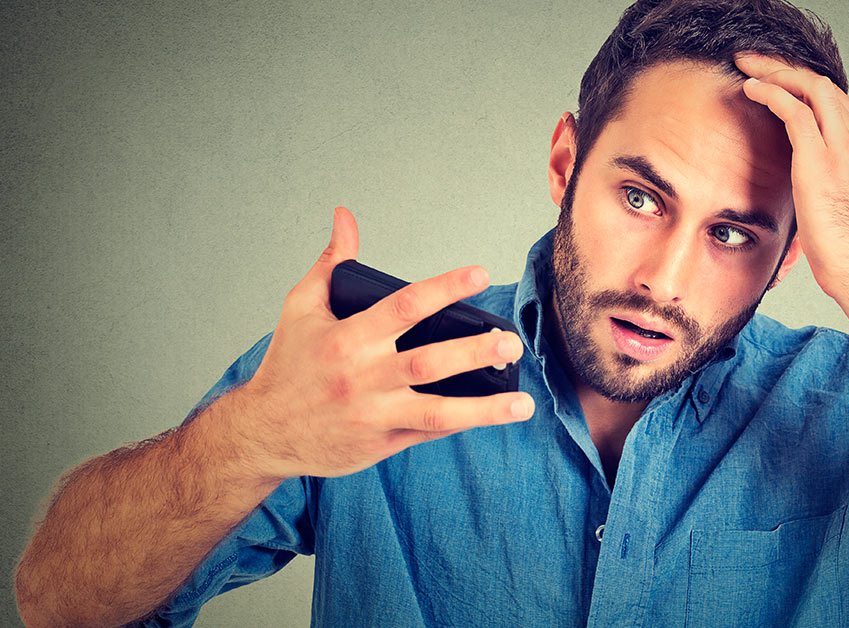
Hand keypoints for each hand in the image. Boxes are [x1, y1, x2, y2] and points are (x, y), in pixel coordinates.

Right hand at [234, 206, 535, 480]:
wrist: (262, 432)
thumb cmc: (288, 364)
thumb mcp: (302, 307)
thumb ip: (331, 263)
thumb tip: (345, 217)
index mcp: (347, 338)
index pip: (404, 307)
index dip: (444, 288)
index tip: (480, 273)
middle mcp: (363, 377)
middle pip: (428, 362)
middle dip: (474, 352)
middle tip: (511, 341)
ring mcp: (374, 414)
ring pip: (437, 411)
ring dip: (484, 408)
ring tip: (522, 402)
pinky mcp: (380, 444)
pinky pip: (428, 432)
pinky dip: (462, 422)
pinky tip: (496, 415)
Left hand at [735, 52, 848, 300]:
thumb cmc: (848, 242)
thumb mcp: (843, 194)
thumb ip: (829, 169)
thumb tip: (801, 167)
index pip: (834, 97)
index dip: (800, 82)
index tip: (775, 77)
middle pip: (821, 84)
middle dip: (784, 67)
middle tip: (753, 61)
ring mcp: (845, 146)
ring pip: (809, 88)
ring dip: (774, 72)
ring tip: (747, 67)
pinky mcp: (821, 159)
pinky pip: (794, 110)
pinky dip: (770, 93)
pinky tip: (751, 89)